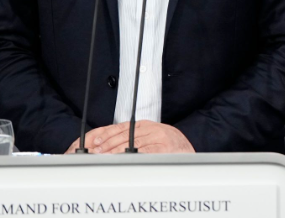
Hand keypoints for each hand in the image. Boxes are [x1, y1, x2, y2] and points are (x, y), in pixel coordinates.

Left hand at [75, 120, 194, 153]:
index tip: (97, 141)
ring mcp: (158, 137)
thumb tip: (113, 146)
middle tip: (98, 151)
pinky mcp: (164, 147)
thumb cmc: (168, 145)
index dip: (108, 134)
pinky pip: (145, 151)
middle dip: (109, 144)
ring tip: (106, 157)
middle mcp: (151, 129)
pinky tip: (124, 159)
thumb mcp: (151, 136)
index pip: (122, 127)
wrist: (187, 151)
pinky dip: (133, 155)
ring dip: (117, 151)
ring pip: (133, 143)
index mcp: (146, 125)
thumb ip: (135, 138)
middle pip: (125, 135)